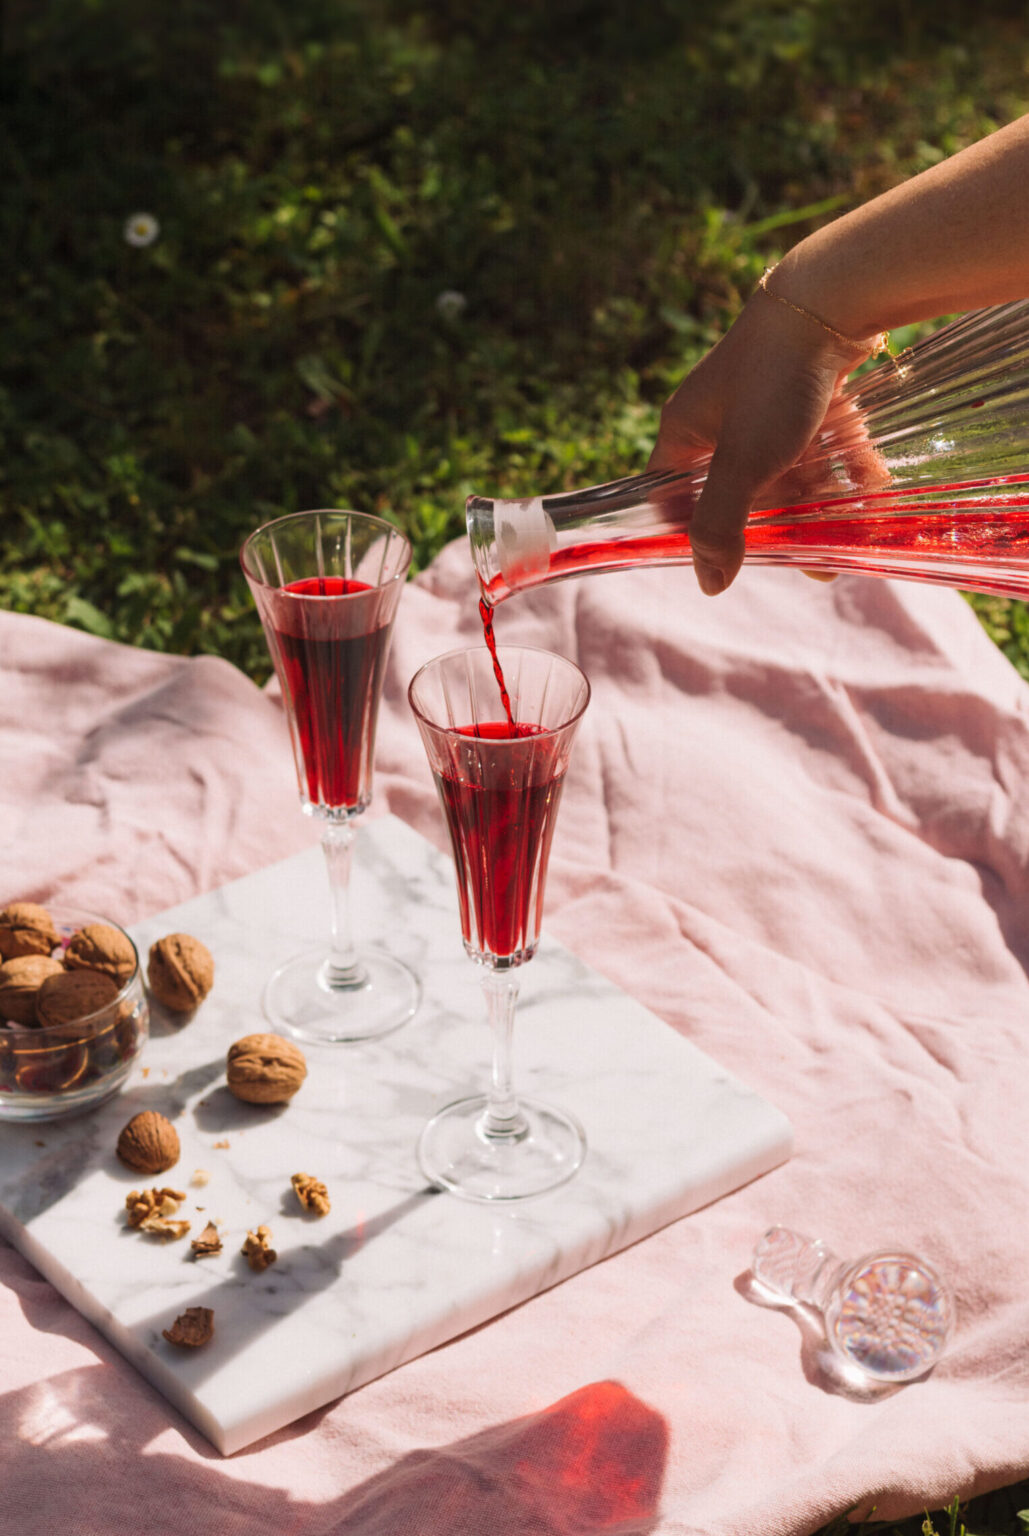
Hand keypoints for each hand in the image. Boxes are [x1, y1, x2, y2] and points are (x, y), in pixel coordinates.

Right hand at [648, 292, 877, 593]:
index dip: (693, 531)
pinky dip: (845, 470)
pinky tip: (873, 493)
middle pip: (740, 491)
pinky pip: (822, 445)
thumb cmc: (776, 382)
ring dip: (818, 505)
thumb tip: (710, 583)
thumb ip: (722, 526)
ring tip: (850, 537)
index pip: (672, 495)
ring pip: (788, 472)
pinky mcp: (809, 393)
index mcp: (687, 430)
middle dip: (778, 527)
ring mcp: (766, 405)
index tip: (730, 560)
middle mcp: (720, 418)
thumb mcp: (744, 462)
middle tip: (813, 558)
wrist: (835, 298)